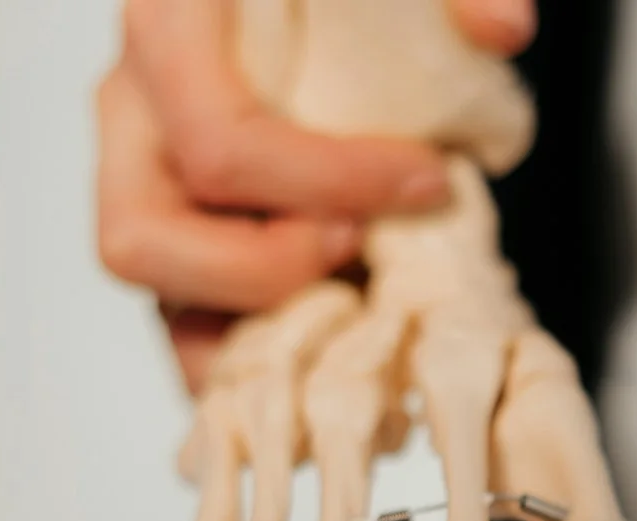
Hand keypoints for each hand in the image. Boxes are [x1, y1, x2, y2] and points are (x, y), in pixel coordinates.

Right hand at [95, 0, 536, 389]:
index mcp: (168, 31)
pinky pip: (191, 336)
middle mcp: (133, 119)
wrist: (306, 8)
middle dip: (270, 271)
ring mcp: (145, 191)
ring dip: (261, 335)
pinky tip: (346, 364)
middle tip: (366, 248)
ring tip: (364, 316)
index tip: (430, 179)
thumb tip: (503, 28)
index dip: (331, 183)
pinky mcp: (180, 248)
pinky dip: (261, 367)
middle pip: (141, 242)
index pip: (221, 145)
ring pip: (160, 306)